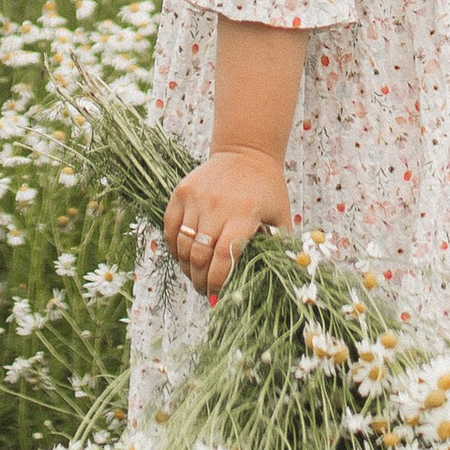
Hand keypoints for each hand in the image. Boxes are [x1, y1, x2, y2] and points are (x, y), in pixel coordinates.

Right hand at [161, 150, 291, 298]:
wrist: (246, 152)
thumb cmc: (267, 190)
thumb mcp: (280, 217)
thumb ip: (277, 248)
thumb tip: (273, 282)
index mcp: (244, 214)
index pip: (223, 257)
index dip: (217, 282)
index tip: (217, 296)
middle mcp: (217, 206)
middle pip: (199, 256)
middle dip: (200, 280)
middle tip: (204, 291)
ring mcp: (196, 198)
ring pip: (181, 245)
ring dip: (186, 267)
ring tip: (194, 276)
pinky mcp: (181, 192)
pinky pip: (170, 227)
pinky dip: (173, 247)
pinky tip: (183, 257)